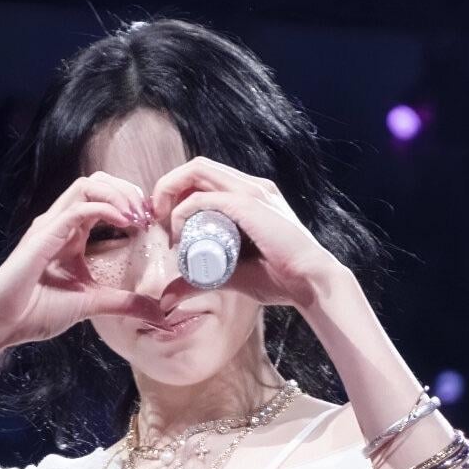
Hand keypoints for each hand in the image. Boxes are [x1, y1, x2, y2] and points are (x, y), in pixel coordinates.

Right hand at [0, 171, 164, 345]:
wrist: (1, 323)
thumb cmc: (36, 312)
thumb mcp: (92, 305)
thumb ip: (124, 304)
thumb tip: (158, 314)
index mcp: (70, 232)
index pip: (102, 197)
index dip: (129, 202)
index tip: (149, 222)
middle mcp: (59, 222)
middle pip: (97, 182)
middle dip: (127, 191)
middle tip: (147, 214)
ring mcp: (49, 225)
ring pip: (87, 185)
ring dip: (118, 194)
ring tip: (137, 215)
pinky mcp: (43, 236)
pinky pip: (78, 208)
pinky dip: (105, 208)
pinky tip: (124, 222)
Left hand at [149, 156, 339, 315]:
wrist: (309, 282)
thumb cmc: (278, 280)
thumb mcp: (227, 277)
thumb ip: (197, 283)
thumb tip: (167, 300)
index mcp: (249, 195)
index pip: (204, 177)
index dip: (177, 194)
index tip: (164, 226)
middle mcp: (249, 185)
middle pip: (196, 168)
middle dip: (167, 189)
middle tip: (158, 221)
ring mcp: (250, 191)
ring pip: (196, 172)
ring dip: (171, 193)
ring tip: (164, 224)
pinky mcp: (247, 204)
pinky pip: (204, 197)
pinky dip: (183, 211)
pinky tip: (178, 234)